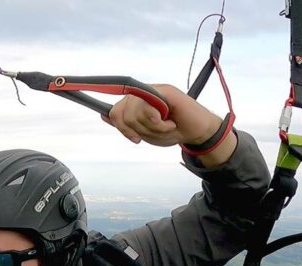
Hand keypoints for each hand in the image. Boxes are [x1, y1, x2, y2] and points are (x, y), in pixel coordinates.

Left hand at [102, 84, 235, 165]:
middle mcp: (141, 94)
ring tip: (165, 127)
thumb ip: (126, 123)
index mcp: (135, 103)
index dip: (120, 126)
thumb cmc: (172, 131)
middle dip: (137, 130)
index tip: (135, 139)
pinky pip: (148, 109)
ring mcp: (153, 90)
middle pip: (121, 112)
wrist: (197, 132)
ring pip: (134, 113)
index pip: (114, 111)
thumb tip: (104, 115)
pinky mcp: (164, 91)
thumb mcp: (145, 131)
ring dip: (151, 128)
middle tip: (154, 131)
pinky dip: (159, 124)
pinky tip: (170, 123)